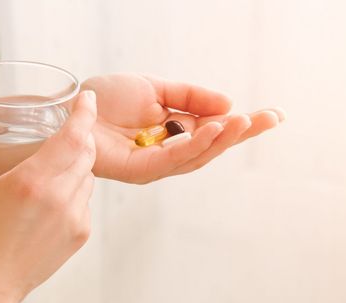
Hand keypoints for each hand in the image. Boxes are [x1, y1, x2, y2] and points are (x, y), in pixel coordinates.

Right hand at [0, 92, 96, 302]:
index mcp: (32, 180)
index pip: (74, 136)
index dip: (85, 113)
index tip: (89, 97)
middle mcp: (60, 197)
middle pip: (86, 152)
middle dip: (80, 136)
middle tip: (66, 130)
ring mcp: (74, 217)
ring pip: (89, 176)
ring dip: (77, 164)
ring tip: (51, 169)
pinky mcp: (81, 234)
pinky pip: (87, 199)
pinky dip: (76, 190)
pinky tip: (52, 198)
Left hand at [84, 74, 284, 183]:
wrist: (72, 106)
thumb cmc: (106, 98)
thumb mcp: (155, 88)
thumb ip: (190, 97)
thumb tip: (228, 105)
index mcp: (174, 132)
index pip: (215, 129)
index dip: (243, 123)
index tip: (273, 115)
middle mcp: (169, 151)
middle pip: (212, 146)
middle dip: (242, 133)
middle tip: (270, 119)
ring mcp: (155, 164)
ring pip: (197, 155)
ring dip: (222, 138)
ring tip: (245, 121)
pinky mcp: (140, 170)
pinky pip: (173, 159)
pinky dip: (194, 145)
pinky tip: (212, 130)